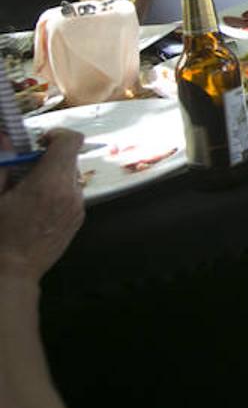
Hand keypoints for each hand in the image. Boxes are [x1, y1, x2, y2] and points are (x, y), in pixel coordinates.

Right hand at [0, 129, 85, 282]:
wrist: (12, 272)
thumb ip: (1, 165)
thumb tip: (4, 138)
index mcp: (49, 183)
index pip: (71, 141)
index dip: (57, 135)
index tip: (39, 142)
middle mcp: (70, 192)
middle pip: (70, 158)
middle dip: (49, 158)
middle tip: (25, 169)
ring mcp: (77, 207)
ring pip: (71, 176)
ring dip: (53, 175)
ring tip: (28, 192)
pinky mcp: (78, 218)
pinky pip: (72, 193)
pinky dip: (58, 191)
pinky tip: (37, 207)